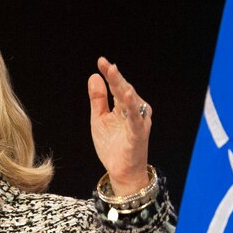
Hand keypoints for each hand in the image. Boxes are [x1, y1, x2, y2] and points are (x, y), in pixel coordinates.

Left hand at [87, 56, 150, 195]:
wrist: (121, 171)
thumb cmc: (113, 145)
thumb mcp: (99, 119)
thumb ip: (98, 99)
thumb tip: (94, 76)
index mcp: (124, 106)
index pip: (116, 87)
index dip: (109, 74)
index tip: (101, 61)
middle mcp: (134, 111)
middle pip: (123, 90)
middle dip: (114, 76)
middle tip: (106, 63)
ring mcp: (137, 122)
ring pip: (130, 101)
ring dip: (123, 87)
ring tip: (114, 73)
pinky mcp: (138, 134)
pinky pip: (135, 119)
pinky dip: (132, 107)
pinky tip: (129, 96)